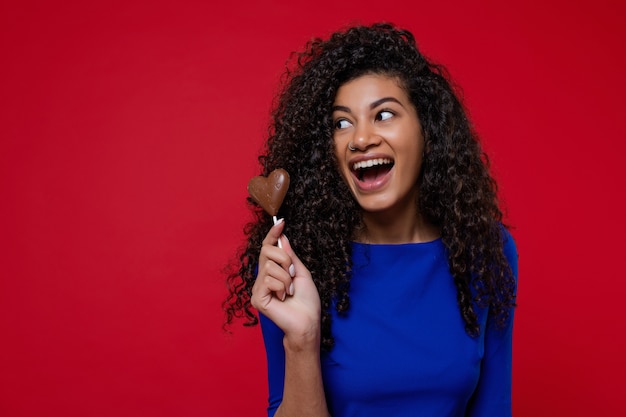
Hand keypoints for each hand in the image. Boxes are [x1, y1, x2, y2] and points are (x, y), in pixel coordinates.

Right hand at [251, 220, 320, 343]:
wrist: (308, 321)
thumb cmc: (307, 301)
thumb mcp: (301, 272)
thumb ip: (290, 256)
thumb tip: (282, 238)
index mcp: (273, 271)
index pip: (268, 248)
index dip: (273, 234)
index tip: (281, 222)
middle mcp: (263, 278)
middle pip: (266, 251)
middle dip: (284, 258)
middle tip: (293, 273)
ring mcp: (258, 288)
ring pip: (270, 267)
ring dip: (286, 278)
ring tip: (290, 291)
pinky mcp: (257, 298)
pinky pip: (268, 280)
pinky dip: (281, 287)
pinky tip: (283, 298)